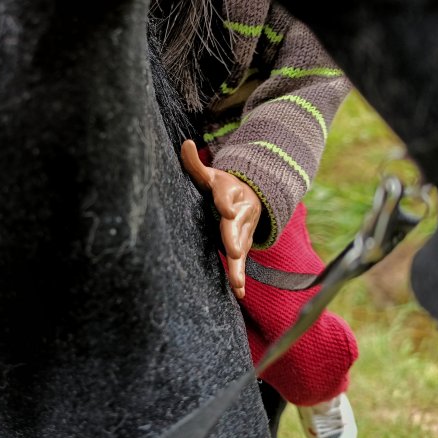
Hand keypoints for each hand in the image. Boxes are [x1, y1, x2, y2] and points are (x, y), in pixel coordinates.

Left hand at [181, 140, 260, 298]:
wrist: (252, 195)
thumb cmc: (221, 186)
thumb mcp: (210, 174)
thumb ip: (195, 164)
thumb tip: (185, 144)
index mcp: (229, 193)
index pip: (226, 197)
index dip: (226, 203)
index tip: (226, 210)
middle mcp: (240, 213)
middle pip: (236, 227)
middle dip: (236, 239)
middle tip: (235, 252)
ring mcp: (244, 230)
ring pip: (241, 248)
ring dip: (239, 267)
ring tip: (237, 283)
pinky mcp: (243, 245)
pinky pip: (241, 262)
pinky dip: (239, 277)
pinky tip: (238, 294)